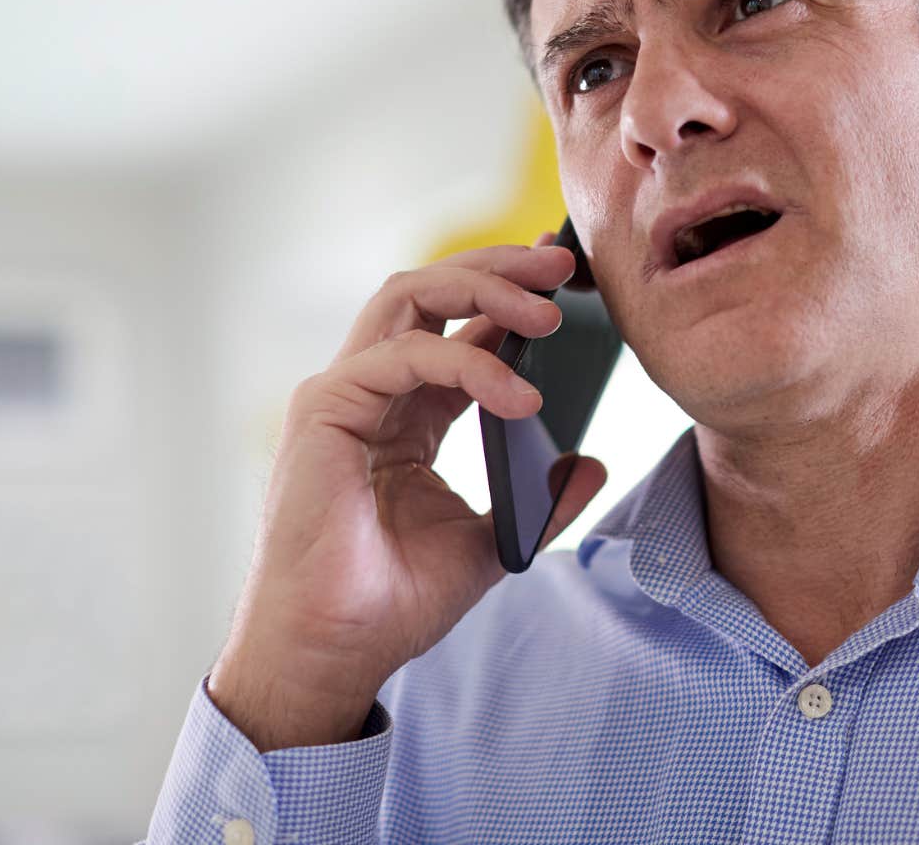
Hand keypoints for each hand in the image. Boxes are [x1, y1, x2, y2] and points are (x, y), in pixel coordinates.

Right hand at [209, 235, 608, 751]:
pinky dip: (469, 364)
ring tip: (551, 313)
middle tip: (563, 266)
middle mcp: (370, 393)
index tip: (569, 283)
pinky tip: (520, 396)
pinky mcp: (326, 412)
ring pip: (410, 299)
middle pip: (429, 293)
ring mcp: (343, 396)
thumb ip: (541, 499)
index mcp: (405, 415)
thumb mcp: (494, 541)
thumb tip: (592, 463)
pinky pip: (404, 357)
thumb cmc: (393, 602)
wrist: (337, 651)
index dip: (509, 298)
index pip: (457, 330)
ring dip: (485, 290)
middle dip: (499, 268)